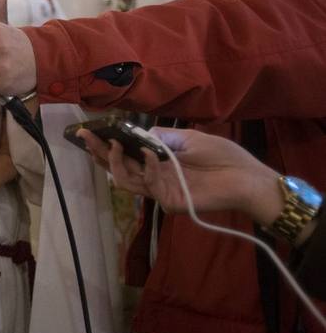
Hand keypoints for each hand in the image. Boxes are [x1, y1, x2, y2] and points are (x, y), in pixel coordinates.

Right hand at [81, 127, 282, 226]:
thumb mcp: (187, 138)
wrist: (247, 177)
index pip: (125, 156)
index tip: (89, 131)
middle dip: (100, 153)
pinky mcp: (170, 202)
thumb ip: (160, 137)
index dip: (106, 145)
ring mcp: (161, 191)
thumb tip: (134, 133)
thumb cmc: (222, 156)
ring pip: (125, 181)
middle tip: (86, 137)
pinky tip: (149, 153)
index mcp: (157, 162)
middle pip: (118, 169)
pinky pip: (149, 185)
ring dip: (116, 162)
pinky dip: (147, 167)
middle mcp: (155, 178)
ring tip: (114, 144)